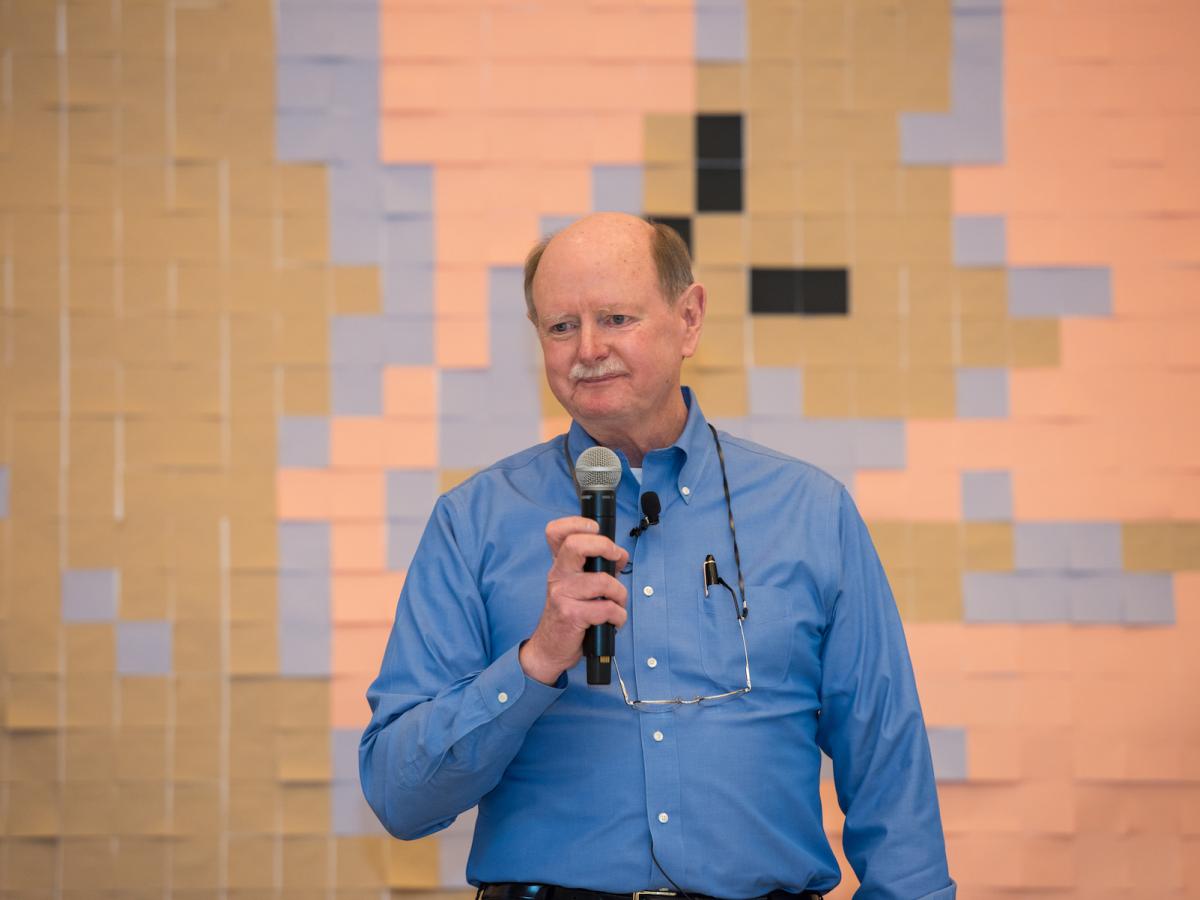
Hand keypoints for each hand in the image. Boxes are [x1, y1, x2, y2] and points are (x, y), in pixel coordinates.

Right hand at [519, 516, 629, 684]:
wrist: (550, 648)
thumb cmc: (570, 615)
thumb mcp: (580, 588)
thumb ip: (598, 569)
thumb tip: (620, 556)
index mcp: (560, 565)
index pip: (556, 532)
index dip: (576, 523)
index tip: (594, 529)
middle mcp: (558, 575)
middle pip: (576, 544)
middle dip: (605, 546)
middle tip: (615, 557)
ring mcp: (562, 594)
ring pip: (602, 581)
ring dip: (619, 593)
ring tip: (617, 603)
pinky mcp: (570, 614)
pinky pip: (606, 609)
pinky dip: (618, 616)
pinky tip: (614, 621)